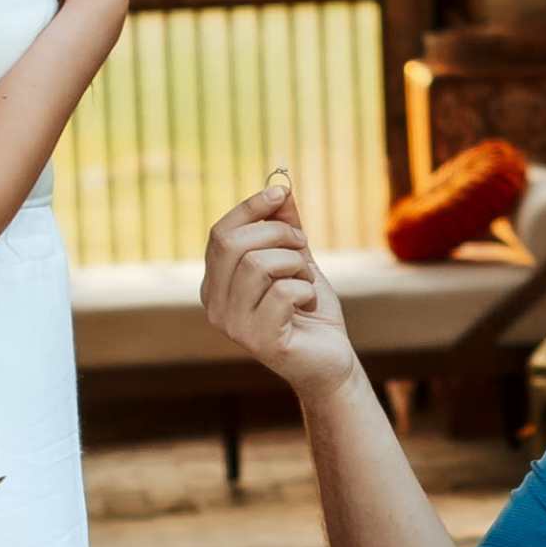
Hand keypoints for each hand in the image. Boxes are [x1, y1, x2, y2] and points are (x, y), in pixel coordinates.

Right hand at [201, 180, 357, 396]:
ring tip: (305, 280)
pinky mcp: (259, 341)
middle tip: (303, 247)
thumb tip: (279, 187)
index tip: (280, 192)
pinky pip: (283, 292)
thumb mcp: (297, 260)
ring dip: (295, 264)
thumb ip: (284, 227)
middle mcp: (215, 306)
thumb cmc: (309, 310)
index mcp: (216, 284)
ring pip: (258, 265)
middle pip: (234, 245)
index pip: (220, 234)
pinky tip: (307, 304)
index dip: (249, 208)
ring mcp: (234, 326)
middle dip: (278, 234)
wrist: (330, 359)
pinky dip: (305, 289)